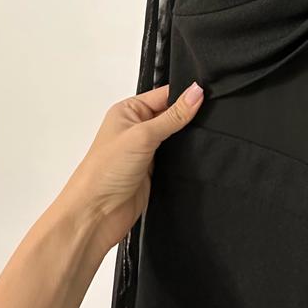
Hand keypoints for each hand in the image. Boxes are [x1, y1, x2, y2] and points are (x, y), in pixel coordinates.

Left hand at [58, 81, 204, 258]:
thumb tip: (196, 93)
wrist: (96, 214)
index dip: (185, 94)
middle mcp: (137, 128)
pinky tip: (197, 153)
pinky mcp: (154, 169)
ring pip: (176, 136)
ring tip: (206, 134)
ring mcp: (146, 149)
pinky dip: (186, 155)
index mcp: (128, 111)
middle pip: (172, 114)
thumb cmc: (103, 172)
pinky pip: (176, 156)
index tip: (207, 95)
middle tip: (211, 114)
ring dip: (187, 137)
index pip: (164, 94)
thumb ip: (173, 116)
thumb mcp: (142, 136)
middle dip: (189, 115)